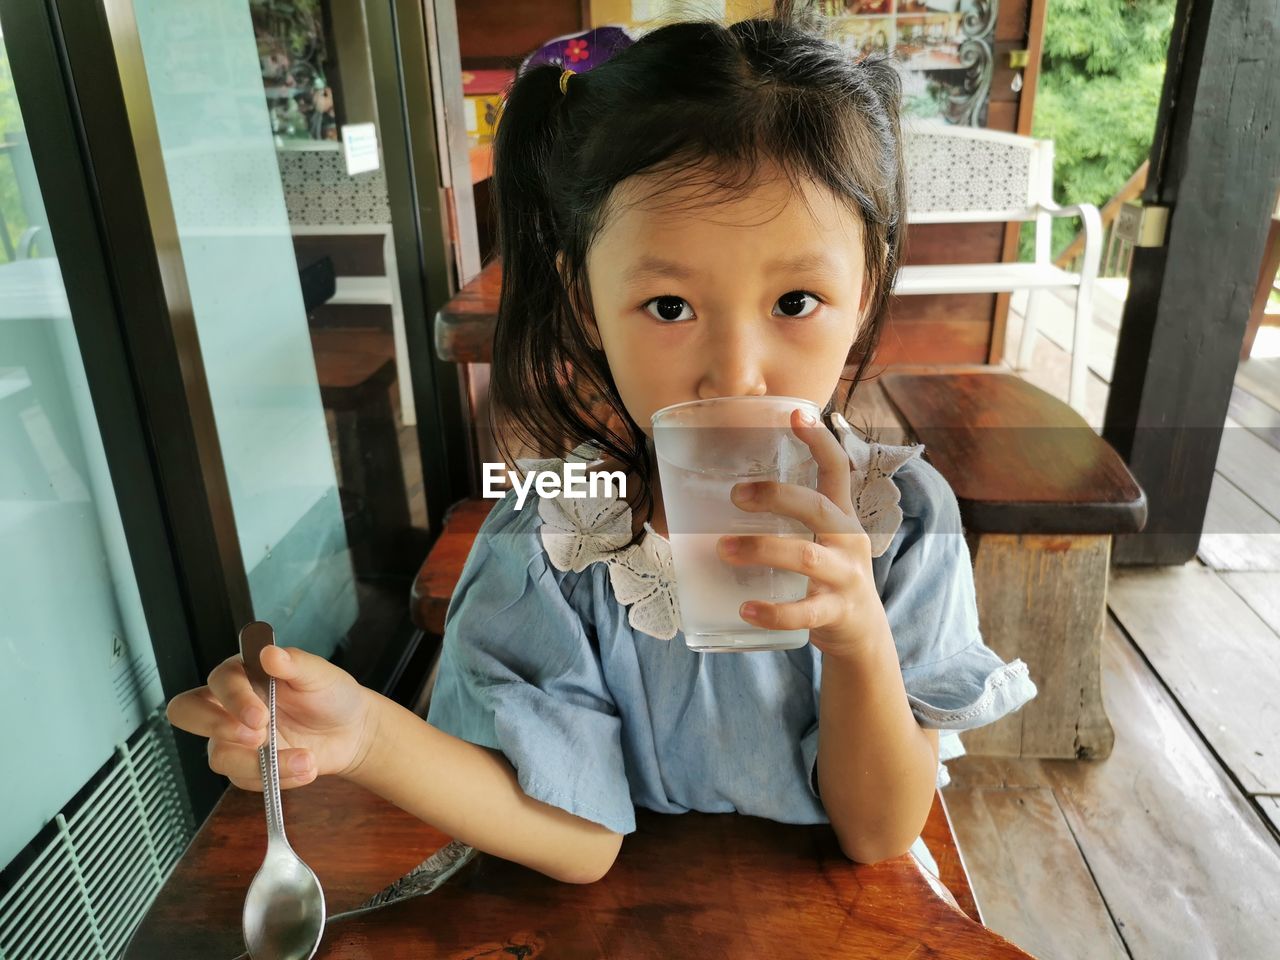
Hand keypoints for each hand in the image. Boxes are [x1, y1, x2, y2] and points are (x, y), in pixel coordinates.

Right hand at [166, 646, 376, 791]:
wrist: (350, 731)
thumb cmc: (330, 695)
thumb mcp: (320, 675)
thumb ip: (294, 663)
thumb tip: (269, 652)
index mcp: (245, 673)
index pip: (219, 680)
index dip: (233, 698)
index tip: (260, 715)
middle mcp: (230, 705)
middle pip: (185, 711)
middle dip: (213, 725)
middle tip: (256, 737)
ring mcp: (234, 738)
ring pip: (218, 756)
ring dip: (258, 764)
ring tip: (304, 759)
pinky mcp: (245, 766)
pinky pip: (245, 779)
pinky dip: (277, 777)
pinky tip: (305, 767)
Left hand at [716, 406, 887, 660]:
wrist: (863, 634)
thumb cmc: (826, 578)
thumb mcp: (819, 541)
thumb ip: (787, 521)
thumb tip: (717, 501)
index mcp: (841, 517)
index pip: (837, 469)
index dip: (819, 439)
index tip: (796, 413)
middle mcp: (848, 541)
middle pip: (816, 507)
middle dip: (776, 496)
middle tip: (735, 495)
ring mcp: (845, 576)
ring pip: (806, 557)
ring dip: (762, 549)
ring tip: (723, 549)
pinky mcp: (837, 612)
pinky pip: (804, 612)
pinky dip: (774, 612)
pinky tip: (746, 609)